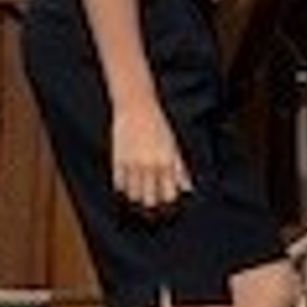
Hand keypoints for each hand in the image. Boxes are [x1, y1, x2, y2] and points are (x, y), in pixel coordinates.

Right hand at [111, 98, 189, 215]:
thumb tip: (187, 188)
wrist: (136, 106)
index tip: (165, 194)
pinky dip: (123, 186)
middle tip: (150, 194)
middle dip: (151, 200)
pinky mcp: (118, 160)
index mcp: (166, 162)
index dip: (167, 198)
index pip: (169, 195)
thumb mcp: (173, 145)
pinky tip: (127, 180)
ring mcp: (133, 164)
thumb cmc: (157, 124)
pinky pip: (119, 184)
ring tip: (138, 188)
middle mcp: (150, 166)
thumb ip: (179, 168)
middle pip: (150, 200)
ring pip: (133, 195)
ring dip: (136, 194)